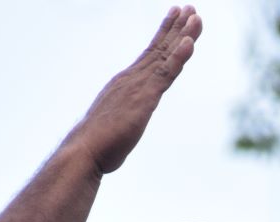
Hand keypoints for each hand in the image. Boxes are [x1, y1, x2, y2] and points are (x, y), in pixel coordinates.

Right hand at [65, 6, 202, 174]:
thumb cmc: (98, 145)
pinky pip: (165, 73)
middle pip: (159, 48)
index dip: (165, 35)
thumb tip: (120, 126)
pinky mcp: (145, 98)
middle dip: (176, 27)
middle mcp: (132, 78)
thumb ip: (123, 119)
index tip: (176, 18)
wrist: (84, 151)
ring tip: (195, 15)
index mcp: (126, 84)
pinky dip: (178, 56)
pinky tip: (189, 42)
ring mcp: (138, 85)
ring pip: (165, 55)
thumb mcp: (116, 126)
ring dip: (182, 34)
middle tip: (190, 8)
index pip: (150, 55)